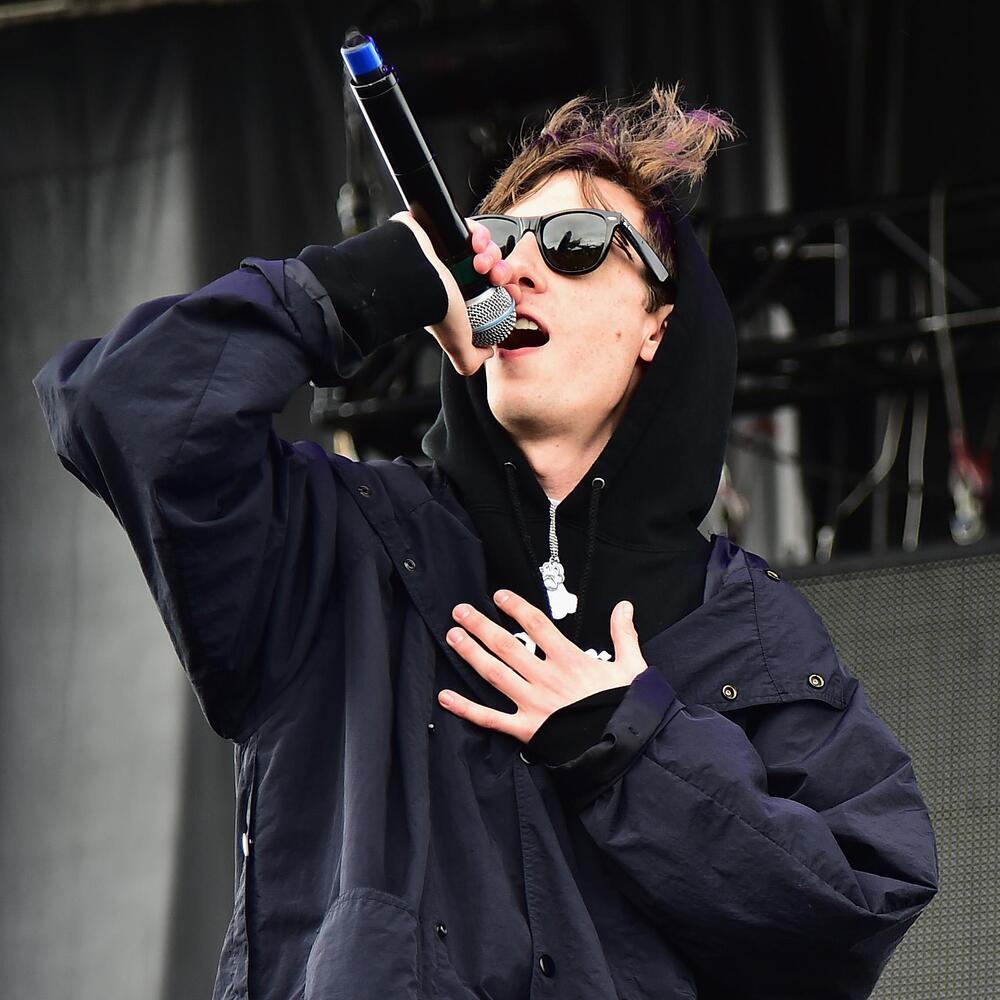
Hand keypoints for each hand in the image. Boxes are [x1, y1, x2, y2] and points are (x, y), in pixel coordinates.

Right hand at [389, 212, 516, 376]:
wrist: (412, 275)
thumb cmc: (431, 306)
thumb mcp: (456, 343)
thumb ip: (470, 359)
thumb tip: (487, 353)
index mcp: (461, 300)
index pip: (494, 293)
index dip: (508, 292)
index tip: (511, 293)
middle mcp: (458, 277)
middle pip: (495, 269)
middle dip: (501, 273)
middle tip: (494, 278)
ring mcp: (452, 254)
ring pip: (487, 250)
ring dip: (492, 255)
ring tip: (480, 262)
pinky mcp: (446, 232)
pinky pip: (474, 230)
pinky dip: (480, 235)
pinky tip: (475, 243)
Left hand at [438, 590, 646, 742]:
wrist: (626, 750)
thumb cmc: (628, 709)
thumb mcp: (632, 668)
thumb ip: (624, 635)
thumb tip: (624, 606)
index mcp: (570, 660)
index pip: (537, 625)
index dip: (516, 607)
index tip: (499, 596)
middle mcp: (546, 678)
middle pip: (507, 645)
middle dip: (481, 626)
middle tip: (459, 611)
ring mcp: (533, 704)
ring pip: (494, 673)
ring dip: (470, 654)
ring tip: (452, 636)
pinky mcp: (526, 729)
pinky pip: (490, 718)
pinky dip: (466, 708)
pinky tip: (445, 697)